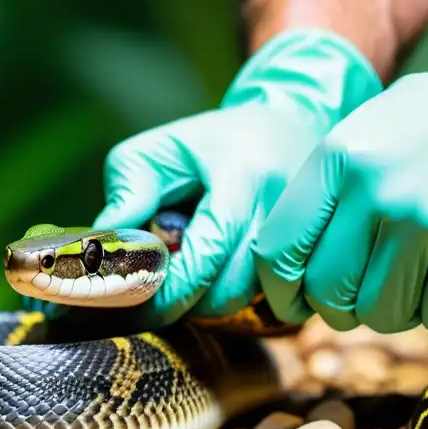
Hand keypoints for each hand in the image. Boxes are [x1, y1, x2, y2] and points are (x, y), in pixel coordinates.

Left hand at [87, 28, 382, 325]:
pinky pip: (285, 300)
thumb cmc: (214, 141)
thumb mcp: (161, 149)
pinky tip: (230, 278)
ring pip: (258, 300)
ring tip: (195, 279)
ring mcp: (313, 234)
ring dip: (218, 304)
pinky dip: (251, 301)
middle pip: (233, 288)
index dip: (169, 287)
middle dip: (190, 302)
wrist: (292, 124)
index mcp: (244, 178)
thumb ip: (129, 190)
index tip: (138, 297)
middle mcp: (286, 208)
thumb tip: (105, 245)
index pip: (207, 254)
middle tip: (162, 292)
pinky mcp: (322, 254)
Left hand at [252, 22, 427, 332]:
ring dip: (397, 304)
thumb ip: (333, 180)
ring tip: (425, 265)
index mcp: (345, 155)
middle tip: (365, 290)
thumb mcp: (384, 122)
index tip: (293, 300)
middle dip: (340, 305)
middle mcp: (380, 193)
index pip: (279, 249)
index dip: (281, 288)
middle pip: (327, 293)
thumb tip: (284, 256)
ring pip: (379, 314)